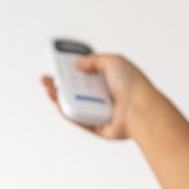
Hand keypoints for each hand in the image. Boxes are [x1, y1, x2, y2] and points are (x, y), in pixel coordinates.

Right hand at [40, 53, 157, 140]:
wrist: (141, 108)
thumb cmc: (133, 85)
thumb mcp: (114, 61)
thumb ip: (94, 60)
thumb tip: (77, 64)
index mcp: (110, 81)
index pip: (86, 75)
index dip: (70, 72)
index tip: (57, 66)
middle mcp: (105, 97)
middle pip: (77, 92)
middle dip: (59, 85)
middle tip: (46, 79)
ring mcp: (101, 113)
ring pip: (75, 106)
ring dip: (58, 98)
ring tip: (48, 88)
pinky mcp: (99, 128)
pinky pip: (79, 121)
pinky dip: (67, 112)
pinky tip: (58, 102)